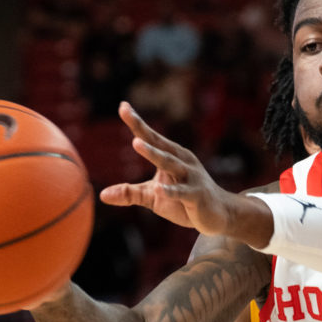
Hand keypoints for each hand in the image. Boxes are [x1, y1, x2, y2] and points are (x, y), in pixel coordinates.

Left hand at [100, 102, 268, 243]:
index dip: (136, 123)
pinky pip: (182, 192)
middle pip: (159, 144)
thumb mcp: (154, 196)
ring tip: (137, 143)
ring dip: (154, 153)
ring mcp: (190, 177)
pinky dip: (171, 190)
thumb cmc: (184, 202)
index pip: (151, 137)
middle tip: (127, 115)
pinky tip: (160, 188)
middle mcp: (181, 161)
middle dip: (143, 130)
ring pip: (170, 163)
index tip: (122, 106)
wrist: (220, 215)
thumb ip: (130, 193)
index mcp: (171, 156)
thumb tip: (102, 195)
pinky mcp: (197, 195)